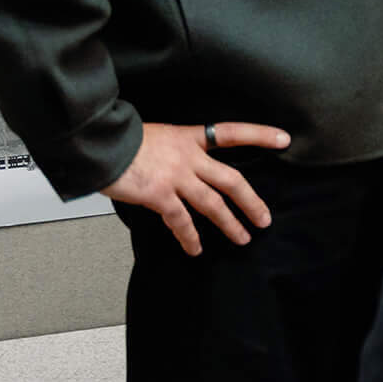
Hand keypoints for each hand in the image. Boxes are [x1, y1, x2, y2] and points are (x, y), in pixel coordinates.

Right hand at [101, 120, 289, 256]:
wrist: (98, 141)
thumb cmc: (119, 138)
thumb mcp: (155, 135)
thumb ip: (172, 150)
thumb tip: (179, 167)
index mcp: (189, 137)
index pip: (233, 133)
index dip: (260, 136)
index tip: (284, 140)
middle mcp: (188, 157)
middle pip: (232, 180)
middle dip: (251, 202)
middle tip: (264, 219)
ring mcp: (176, 176)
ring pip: (213, 204)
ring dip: (229, 224)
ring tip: (242, 238)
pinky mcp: (159, 194)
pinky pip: (181, 220)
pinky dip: (190, 237)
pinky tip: (196, 249)